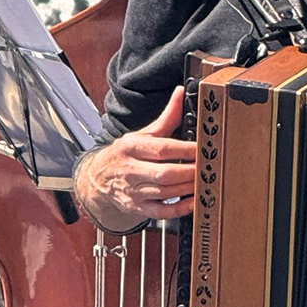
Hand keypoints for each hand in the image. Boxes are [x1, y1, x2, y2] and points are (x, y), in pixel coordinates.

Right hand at [75, 88, 196, 232]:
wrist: (98, 179)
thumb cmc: (125, 154)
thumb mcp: (142, 134)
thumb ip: (166, 117)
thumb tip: (180, 94)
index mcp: (131, 147)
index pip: (162, 149)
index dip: (185, 150)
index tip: (203, 149)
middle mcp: (130, 170)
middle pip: (164, 173)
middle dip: (190, 171)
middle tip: (208, 168)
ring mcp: (133, 191)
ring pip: (165, 192)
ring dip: (189, 188)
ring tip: (206, 181)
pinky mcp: (138, 208)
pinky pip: (161, 212)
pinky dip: (179, 208)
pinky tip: (194, 201)